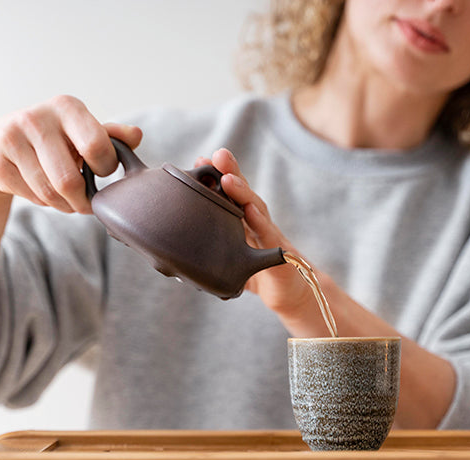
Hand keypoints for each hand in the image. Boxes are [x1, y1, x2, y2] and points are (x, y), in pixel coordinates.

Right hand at [0, 95, 142, 213]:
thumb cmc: (52, 139)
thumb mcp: (82, 132)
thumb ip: (111, 136)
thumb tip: (136, 135)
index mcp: (66, 107)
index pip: (96, 146)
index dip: (105, 168)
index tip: (101, 171)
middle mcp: (37, 118)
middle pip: (69, 180)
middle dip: (83, 200)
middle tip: (86, 203)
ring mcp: (12, 138)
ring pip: (50, 193)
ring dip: (65, 205)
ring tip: (67, 200)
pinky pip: (32, 197)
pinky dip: (44, 203)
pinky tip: (43, 191)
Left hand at [197, 149, 325, 330]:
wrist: (292, 295)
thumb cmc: (258, 274)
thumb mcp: (231, 258)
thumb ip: (211, 248)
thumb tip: (176, 246)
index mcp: (244, 223)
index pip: (230, 195)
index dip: (217, 177)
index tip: (200, 159)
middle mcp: (258, 224)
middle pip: (244, 194)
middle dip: (231, 172)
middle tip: (217, 154)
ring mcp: (270, 237)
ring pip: (257, 210)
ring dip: (243, 193)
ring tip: (229, 177)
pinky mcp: (281, 255)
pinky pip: (269, 237)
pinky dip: (260, 223)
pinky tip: (250, 211)